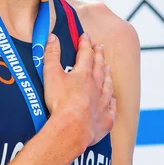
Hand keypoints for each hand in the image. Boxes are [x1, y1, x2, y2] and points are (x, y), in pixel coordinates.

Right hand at [43, 33, 115, 153]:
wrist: (73, 128)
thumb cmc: (61, 102)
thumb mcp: (51, 74)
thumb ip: (51, 55)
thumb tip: (52, 37)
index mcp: (84, 74)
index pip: (86, 54)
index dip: (85, 44)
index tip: (86, 36)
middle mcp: (97, 86)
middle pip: (100, 67)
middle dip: (99, 55)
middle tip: (100, 46)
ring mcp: (103, 103)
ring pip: (108, 85)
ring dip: (107, 75)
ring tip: (108, 68)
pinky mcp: (105, 119)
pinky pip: (111, 109)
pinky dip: (112, 103)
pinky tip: (112, 101)